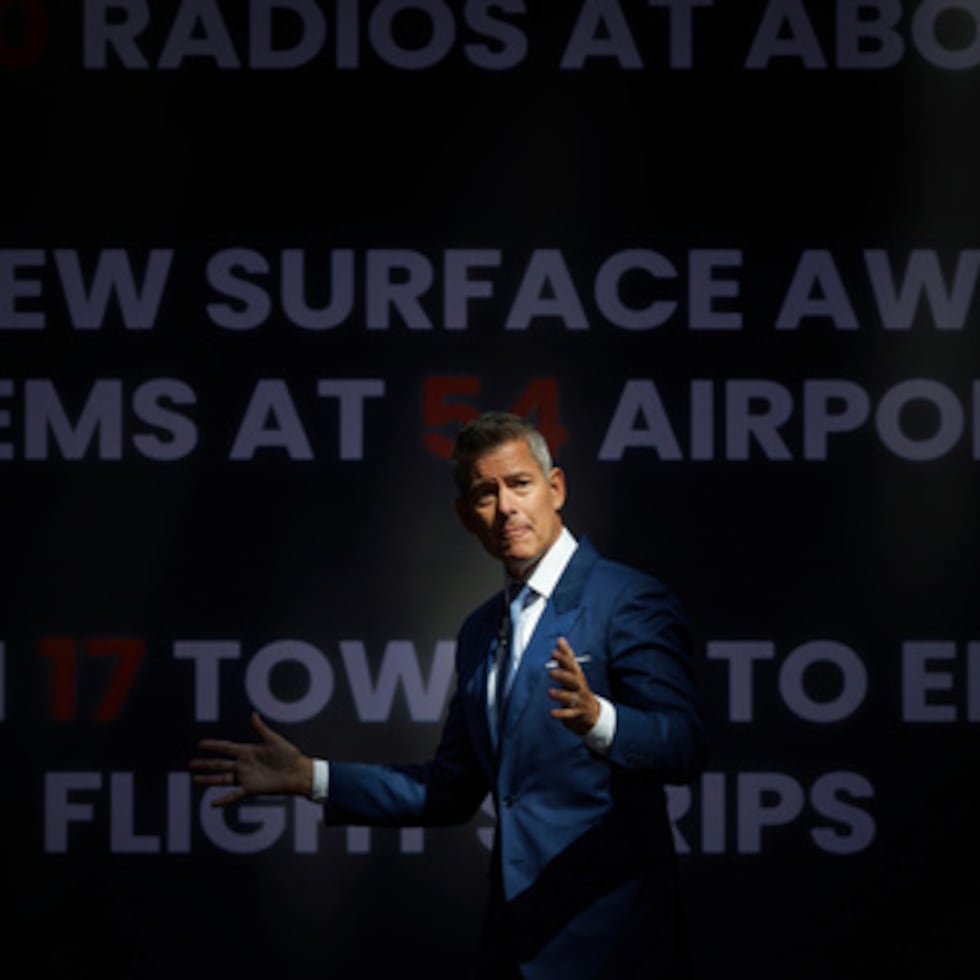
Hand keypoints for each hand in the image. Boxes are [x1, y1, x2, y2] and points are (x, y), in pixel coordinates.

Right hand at [190, 712, 312, 806]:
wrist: (297, 772)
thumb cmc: (289, 755)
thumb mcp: (274, 740)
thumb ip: (261, 729)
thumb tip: (253, 715)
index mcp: (248, 751)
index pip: (226, 748)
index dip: (214, 745)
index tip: (201, 744)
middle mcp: (244, 765)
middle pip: (220, 764)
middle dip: (205, 763)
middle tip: (190, 764)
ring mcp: (246, 778)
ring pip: (222, 778)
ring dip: (208, 779)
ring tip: (195, 779)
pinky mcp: (250, 789)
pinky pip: (234, 795)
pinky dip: (223, 800)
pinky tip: (213, 803)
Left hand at [547, 637, 599, 734]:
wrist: (593, 713)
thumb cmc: (579, 688)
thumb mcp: (574, 673)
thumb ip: (566, 657)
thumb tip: (560, 639)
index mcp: (577, 676)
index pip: (571, 665)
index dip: (564, 659)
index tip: (554, 652)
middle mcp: (580, 687)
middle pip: (573, 680)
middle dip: (564, 676)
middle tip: (551, 672)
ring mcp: (580, 701)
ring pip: (571, 697)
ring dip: (561, 695)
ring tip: (550, 692)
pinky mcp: (578, 713)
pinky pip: (570, 714)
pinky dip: (561, 714)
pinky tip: (552, 713)